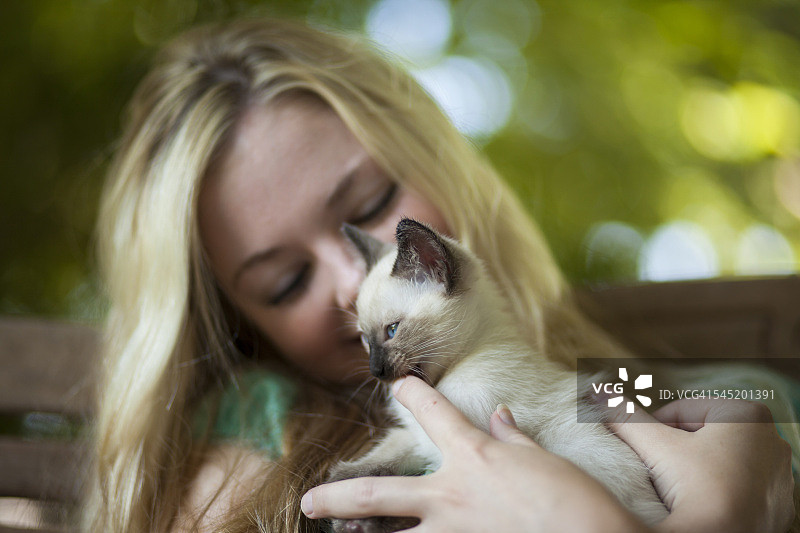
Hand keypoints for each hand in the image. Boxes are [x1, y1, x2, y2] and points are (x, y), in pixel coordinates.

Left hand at [301, 376, 646, 532]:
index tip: (399, 386)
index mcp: (473, 455)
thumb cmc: (574, 499)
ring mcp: (451, 532)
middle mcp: (450, 494)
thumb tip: (498, 415)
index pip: (433, 412)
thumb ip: (511, 438)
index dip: (412, 395)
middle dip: (339, 496)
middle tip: (310, 502)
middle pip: (378, 493)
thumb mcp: (542, 459)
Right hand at [606, 398, 794, 532]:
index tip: (648, 454)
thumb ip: (626, 418)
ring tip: (679, 491)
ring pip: (718, 460)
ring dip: (695, 470)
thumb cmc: (700, 492)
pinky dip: (718, 491)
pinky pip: (738, 486)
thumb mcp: (656, 448)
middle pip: (701, 434)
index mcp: (747, 414)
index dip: (655, 430)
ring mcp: (779, 474)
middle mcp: (772, 439)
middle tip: (660, 473)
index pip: (681, 410)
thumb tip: (595, 393)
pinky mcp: (778, 504)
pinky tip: (702, 506)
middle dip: (677, 450)